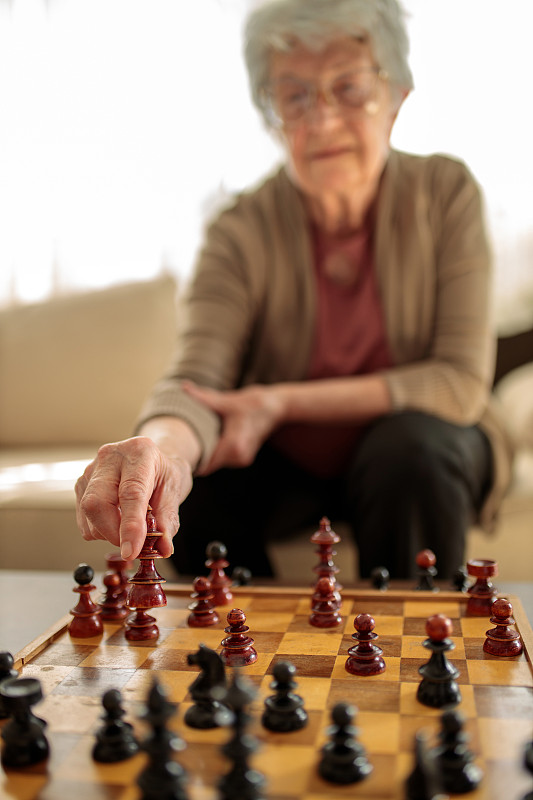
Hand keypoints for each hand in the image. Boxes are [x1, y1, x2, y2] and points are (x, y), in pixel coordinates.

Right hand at [75, 436, 192, 560]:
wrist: (154, 460)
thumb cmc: (164, 473)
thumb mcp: (174, 492)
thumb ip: (167, 521)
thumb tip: (162, 548)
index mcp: (139, 453)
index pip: (131, 493)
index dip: (130, 526)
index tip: (131, 550)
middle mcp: (110, 457)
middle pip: (97, 503)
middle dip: (113, 533)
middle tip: (133, 545)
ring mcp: (91, 470)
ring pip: (88, 513)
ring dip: (107, 533)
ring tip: (129, 526)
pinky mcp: (81, 485)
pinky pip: (83, 518)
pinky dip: (99, 529)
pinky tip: (116, 520)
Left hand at [182, 381, 283, 473]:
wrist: (276, 407)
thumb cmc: (253, 403)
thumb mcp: (227, 401)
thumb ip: (203, 398)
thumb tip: (183, 386)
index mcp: (234, 445)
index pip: (206, 465)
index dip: (192, 461)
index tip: (177, 455)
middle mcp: (239, 456)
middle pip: (209, 464)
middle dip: (197, 455)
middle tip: (180, 446)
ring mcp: (243, 459)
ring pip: (216, 462)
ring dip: (208, 453)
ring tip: (196, 440)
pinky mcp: (244, 457)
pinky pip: (224, 458)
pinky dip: (217, 451)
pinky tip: (213, 439)